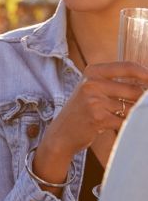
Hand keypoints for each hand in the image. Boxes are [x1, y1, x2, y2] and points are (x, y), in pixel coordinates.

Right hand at [34, 61, 147, 182]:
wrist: (62, 133)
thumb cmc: (81, 111)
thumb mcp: (92, 89)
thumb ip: (114, 82)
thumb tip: (145, 83)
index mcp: (92, 72)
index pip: (127, 67)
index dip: (146, 73)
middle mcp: (92, 83)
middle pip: (133, 89)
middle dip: (145, 99)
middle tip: (146, 103)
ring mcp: (94, 101)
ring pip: (131, 106)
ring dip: (138, 113)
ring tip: (134, 116)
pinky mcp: (98, 118)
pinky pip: (125, 120)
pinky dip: (129, 124)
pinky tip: (126, 125)